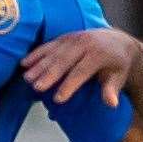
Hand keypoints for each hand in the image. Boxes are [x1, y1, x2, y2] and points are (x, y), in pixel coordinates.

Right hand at [23, 28, 138, 106]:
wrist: (118, 42)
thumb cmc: (117, 66)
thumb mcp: (118, 78)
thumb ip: (112, 90)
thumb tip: (112, 104)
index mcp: (98, 54)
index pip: (81, 71)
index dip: (69, 85)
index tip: (58, 99)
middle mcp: (84, 44)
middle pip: (64, 60)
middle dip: (49, 74)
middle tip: (36, 88)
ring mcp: (73, 39)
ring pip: (53, 53)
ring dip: (39, 65)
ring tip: (27, 78)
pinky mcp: (64, 37)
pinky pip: (48, 45)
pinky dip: (36, 54)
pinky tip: (24, 63)